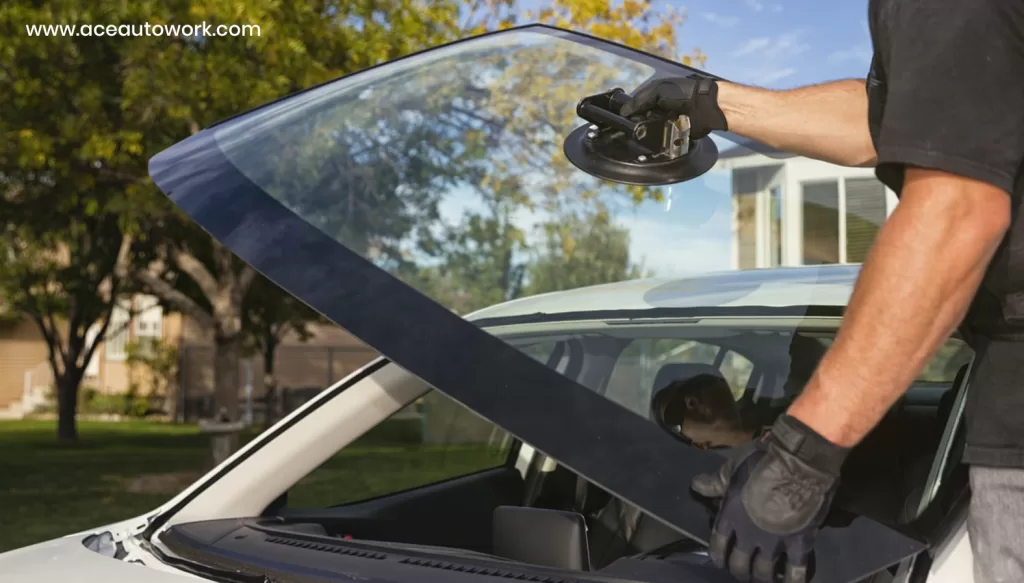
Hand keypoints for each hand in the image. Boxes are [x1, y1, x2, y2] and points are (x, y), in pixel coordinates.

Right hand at [619, 74, 728, 138]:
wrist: (704, 106)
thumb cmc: (682, 93)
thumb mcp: (656, 91)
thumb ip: (639, 100)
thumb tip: (624, 112)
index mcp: (655, 97)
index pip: (637, 106)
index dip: (630, 112)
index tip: (623, 119)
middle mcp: (660, 110)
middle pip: (642, 120)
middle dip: (638, 124)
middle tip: (634, 128)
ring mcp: (667, 123)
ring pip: (651, 132)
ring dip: (648, 133)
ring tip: (643, 134)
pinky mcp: (675, 135)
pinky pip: (663, 141)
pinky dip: (658, 141)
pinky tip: (654, 141)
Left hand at [691, 415, 849, 582]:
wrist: (797, 463)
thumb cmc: (760, 462)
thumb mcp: (731, 469)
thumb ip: (715, 482)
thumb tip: (696, 486)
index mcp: (730, 517)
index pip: (718, 545)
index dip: (718, 556)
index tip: (721, 561)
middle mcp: (748, 535)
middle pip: (740, 564)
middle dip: (740, 571)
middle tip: (744, 571)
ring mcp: (773, 542)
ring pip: (764, 572)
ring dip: (762, 576)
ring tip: (765, 576)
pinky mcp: (799, 544)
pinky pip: (795, 571)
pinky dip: (793, 580)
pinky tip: (792, 582)